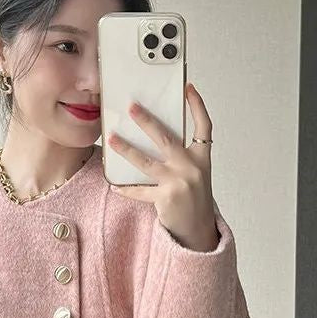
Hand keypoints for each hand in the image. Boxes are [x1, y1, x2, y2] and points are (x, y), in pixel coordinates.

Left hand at [107, 82, 219, 252]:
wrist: (199, 230)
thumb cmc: (195, 199)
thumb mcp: (196, 174)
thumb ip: (182, 156)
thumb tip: (155, 136)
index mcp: (202, 158)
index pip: (204, 126)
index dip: (197, 105)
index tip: (188, 88)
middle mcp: (192, 168)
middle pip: (166, 138)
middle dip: (147, 121)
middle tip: (132, 107)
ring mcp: (179, 183)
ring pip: (147, 162)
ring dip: (127, 149)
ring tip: (112, 139)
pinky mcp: (166, 198)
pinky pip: (140, 190)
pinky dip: (126, 188)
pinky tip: (114, 185)